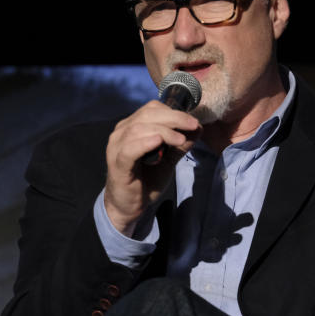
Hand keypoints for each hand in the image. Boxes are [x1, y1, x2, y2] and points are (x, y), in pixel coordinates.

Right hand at [104, 100, 200, 235]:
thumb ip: (180, 144)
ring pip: (139, 129)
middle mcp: (122, 132)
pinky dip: (145, 143)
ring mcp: (117, 147)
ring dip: (163, 131)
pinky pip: (130, 149)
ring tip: (180, 140)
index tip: (193, 122)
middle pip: (147, 115)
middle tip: (192, 125)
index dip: (174, 112)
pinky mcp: (117, 163)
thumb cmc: (145, 180)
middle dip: (173, 118)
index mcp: (132, 126)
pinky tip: (159, 142)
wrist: (129, 206)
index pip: (152, 109)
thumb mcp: (168, 160)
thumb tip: (198, 128)